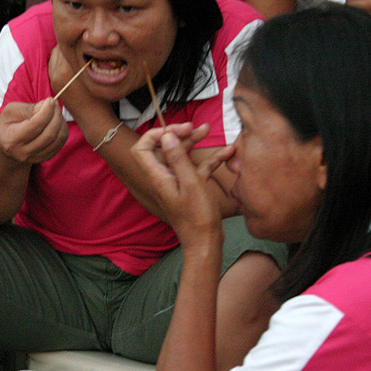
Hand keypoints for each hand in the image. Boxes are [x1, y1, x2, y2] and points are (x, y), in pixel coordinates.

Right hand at [0, 98, 67, 164]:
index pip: (35, 124)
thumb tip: (45, 106)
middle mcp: (24, 152)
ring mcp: (36, 158)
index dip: (46, 110)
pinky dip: (62, 129)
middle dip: (56, 115)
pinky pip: (61, 143)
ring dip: (61, 122)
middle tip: (55, 104)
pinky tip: (56, 122)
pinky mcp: (46, 158)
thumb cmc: (7, 126)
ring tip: (55, 112)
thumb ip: (27, 109)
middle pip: (49, 134)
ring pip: (58, 139)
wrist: (6, 149)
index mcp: (12, 140)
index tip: (50, 100)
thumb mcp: (9, 112)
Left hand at [48, 46, 113, 133]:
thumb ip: (87, 55)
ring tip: (77, 54)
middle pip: (58, 48)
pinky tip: (72, 64)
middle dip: (68, 45)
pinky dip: (61, 62)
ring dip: (64, 53)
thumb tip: (84, 39)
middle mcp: (57, 73)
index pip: (66, 43)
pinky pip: (54, 65)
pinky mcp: (54, 84)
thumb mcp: (98, 71)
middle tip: (80, 44)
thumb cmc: (101, 96)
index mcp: (67, 69)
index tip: (83, 38)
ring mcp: (54, 79)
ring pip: (55, 56)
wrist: (93, 118)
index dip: (76, 39)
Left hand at [131, 123, 233, 246]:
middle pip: (163, 149)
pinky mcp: (190, 188)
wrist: (205, 243)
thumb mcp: (190, 183)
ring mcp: (177, 182)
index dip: (154, 135)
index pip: (142, 148)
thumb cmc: (197, 217)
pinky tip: (228, 152)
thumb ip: (178, 158)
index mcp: (158, 176)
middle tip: (194, 127)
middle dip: (177, 134)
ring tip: (208, 129)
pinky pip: (197, 168)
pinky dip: (209, 159)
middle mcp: (164, 177)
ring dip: (193, 142)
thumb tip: (166, 136)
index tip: (174, 130)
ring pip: (181, 156)